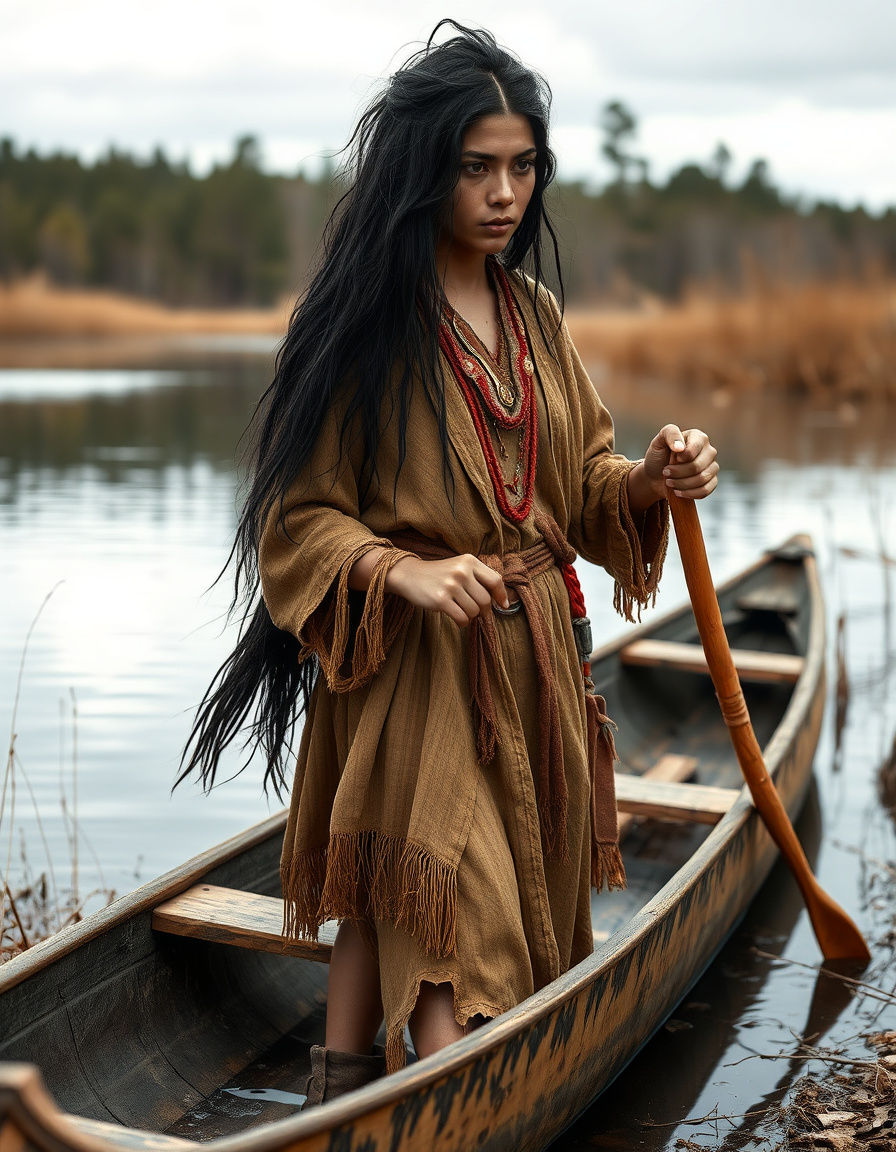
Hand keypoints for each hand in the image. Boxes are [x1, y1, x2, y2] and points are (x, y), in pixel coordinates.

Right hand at [386, 553, 510, 627]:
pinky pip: (462, 618)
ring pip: (474, 611)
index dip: (501, 595)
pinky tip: (457, 618)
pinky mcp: (441, 599)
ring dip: (470, 616)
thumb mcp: (459, 567)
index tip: (502, 604)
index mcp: (469, 561)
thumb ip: (479, 578)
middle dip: (483, 610)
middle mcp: (461, 571)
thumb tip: (501, 600)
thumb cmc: (439, 574)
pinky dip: (462, 623)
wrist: (409, 575)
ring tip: (462, 611)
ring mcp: (451, 585)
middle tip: (476, 611)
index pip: (495, 580)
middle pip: (486, 600)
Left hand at [628, 424, 718, 511]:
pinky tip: (678, 492)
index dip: (680, 458)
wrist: (656, 475)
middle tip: (665, 473)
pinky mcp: (711, 481)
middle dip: (677, 473)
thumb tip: (680, 447)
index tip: (668, 461)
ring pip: (702, 479)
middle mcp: (709, 450)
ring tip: (669, 482)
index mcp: (698, 437)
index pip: (694, 449)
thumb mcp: (658, 441)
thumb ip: (670, 434)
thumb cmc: (658, 456)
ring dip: (681, 484)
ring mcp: (712, 466)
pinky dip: (689, 493)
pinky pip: (706, 490)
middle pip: (697, 466)